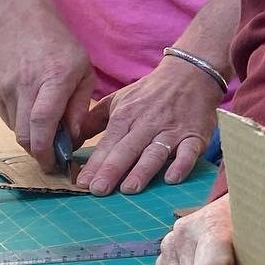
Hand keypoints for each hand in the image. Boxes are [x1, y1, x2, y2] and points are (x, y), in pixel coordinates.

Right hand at [0, 13, 93, 171]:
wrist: (21, 19)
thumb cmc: (60, 45)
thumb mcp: (83, 71)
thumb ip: (79, 107)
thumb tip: (73, 138)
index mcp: (54, 79)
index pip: (43, 123)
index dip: (46, 150)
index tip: (53, 164)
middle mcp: (26, 84)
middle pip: (25, 133)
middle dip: (38, 152)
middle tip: (50, 157)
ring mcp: (5, 86)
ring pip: (14, 128)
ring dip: (30, 136)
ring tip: (44, 128)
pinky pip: (6, 117)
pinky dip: (19, 122)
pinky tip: (30, 109)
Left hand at [75, 55, 221, 194]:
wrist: (190, 74)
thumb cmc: (149, 93)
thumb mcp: (118, 100)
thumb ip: (94, 121)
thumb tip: (70, 140)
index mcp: (127, 115)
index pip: (109, 142)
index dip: (96, 163)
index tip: (81, 182)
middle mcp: (148, 124)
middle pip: (128, 148)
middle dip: (113, 169)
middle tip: (98, 190)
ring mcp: (172, 131)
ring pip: (155, 152)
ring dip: (143, 170)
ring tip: (129, 188)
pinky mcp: (195, 136)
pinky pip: (189, 151)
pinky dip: (182, 164)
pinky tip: (172, 178)